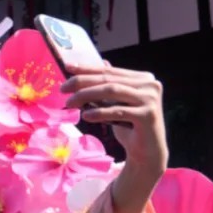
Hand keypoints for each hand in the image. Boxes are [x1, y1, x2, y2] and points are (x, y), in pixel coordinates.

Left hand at [61, 62, 167, 179]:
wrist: (147, 151)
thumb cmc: (129, 126)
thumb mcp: (117, 103)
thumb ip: (112, 85)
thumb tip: (102, 62)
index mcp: (142, 78)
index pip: (110, 71)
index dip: (87, 68)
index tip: (67, 66)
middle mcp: (150, 85)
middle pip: (109, 80)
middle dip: (82, 82)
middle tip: (62, 88)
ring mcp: (150, 99)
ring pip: (112, 91)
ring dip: (87, 95)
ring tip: (69, 103)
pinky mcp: (148, 115)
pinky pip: (118, 111)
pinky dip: (99, 112)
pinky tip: (85, 115)